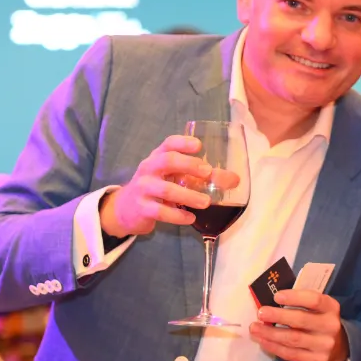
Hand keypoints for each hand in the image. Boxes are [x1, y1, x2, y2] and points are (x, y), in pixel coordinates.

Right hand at [99, 135, 240, 237]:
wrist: (125, 209)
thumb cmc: (157, 188)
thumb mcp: (174, 178)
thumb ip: (200, 177)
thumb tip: (234, 180)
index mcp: (158, 157)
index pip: (168, 143)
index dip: (183, 142)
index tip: (199, 145)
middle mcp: (149, 169)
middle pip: (166, 160)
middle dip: (188, 165)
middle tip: (208, 173)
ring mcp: (143, 188)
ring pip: (166, 189)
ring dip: (188, 195)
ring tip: (206, 202)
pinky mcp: (141, 208)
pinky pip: (160, 211)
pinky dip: (177, 215)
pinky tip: (190, 218)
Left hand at [249, 290, 348, 360]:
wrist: (340, 349)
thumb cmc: (320, 322)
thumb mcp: (319, 308)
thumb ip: (301, 303)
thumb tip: (272, 300)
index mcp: (331, 308)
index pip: (314, 300)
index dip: (295, 297)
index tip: (276, 296)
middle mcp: (330, 326)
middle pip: (301, 320)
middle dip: (278, 316)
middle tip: (260, 313)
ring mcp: (324, 346)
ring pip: (292, 339)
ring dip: (270, 333)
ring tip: (254, 328)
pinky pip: (290, 354)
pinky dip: (273, 347)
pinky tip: (262, 341)